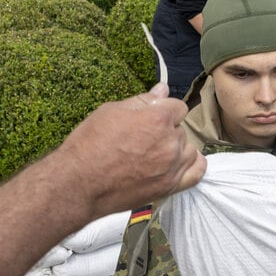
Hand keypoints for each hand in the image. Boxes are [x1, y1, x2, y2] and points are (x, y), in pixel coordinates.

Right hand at [54, 83, 206, 217]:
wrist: (78, 184)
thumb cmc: (89, 145)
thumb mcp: (111, 111)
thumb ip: (142, 101)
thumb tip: (162, 89)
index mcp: (158, 118)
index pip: (178, 107)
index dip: (163, 111)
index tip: (149, 117)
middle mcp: (170, 142)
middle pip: (180, 129)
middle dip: (165, 130)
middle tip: (141, 139)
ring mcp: (172, 166)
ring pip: (188, 149)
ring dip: (176, 148)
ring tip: (153, 153)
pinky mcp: (170, 186)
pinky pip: (197, 172)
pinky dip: (191, 165)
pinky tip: (177, 163)